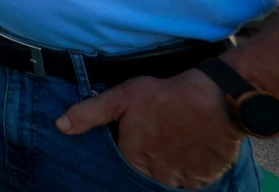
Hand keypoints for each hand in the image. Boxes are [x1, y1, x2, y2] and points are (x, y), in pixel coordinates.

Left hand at [57, 69, 242, 188]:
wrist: (218, 101)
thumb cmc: (166, 97)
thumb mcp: (121, 98)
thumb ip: (89, 114)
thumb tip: (60, 126)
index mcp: (134, 160)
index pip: (122, 168)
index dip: (126, 157)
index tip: (133, 144)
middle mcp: (157, 177)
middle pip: (145, 177)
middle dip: (147, 166)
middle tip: (155, 146)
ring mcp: (183, 180)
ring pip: (168, 181)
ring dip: (167, 170)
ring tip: (171, 149)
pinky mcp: (205, 178)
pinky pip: (192, 182)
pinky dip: (189, 172)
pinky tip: (188, 153)